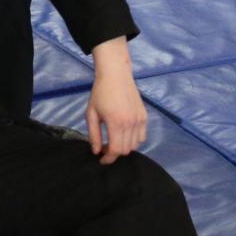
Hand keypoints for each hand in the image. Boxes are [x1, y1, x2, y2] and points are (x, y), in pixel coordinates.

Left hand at [86, 40, 146, 163]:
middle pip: (125, 150)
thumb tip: (96, 151)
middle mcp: (130, 123)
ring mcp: (140, 120)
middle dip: (114, 153)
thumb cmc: (100, 93)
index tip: (101, 160)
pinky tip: (124, 134)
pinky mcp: (144, 117)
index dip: (108, 158)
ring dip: (124, 147)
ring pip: (135, 145)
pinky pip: (142, 137)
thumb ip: (93, 134)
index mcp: (116, 122)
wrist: (116, 75)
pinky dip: (133, 140)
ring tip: (114, 140)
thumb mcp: (91, 113)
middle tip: (104, 147)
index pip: (115, 150)